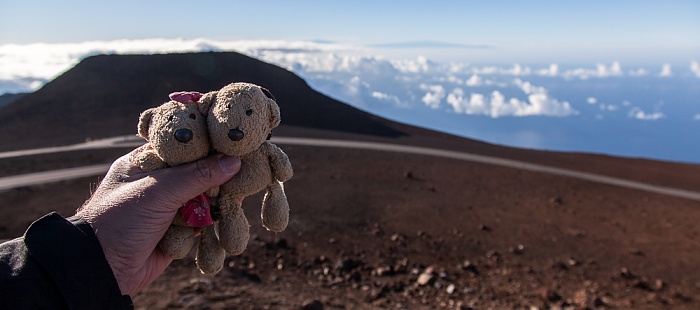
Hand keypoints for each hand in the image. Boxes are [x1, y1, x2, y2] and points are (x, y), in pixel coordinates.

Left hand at [76, 146, 240, 295]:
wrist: (101, 271)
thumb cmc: (119, 221)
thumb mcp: (158, 191)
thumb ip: (197, 175)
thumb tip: (234, 161)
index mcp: (146, 162)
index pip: (183, 144)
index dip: (208, 142)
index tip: (235, 140)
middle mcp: (158, 182)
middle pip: (199, 172)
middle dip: (219, 175)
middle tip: (243, 170)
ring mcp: (168, 208)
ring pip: (204, 198)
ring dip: (217, 202)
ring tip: (236, 198)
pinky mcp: (176, 231)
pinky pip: (202, 223)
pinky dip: (211, 224)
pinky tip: (226, 220)